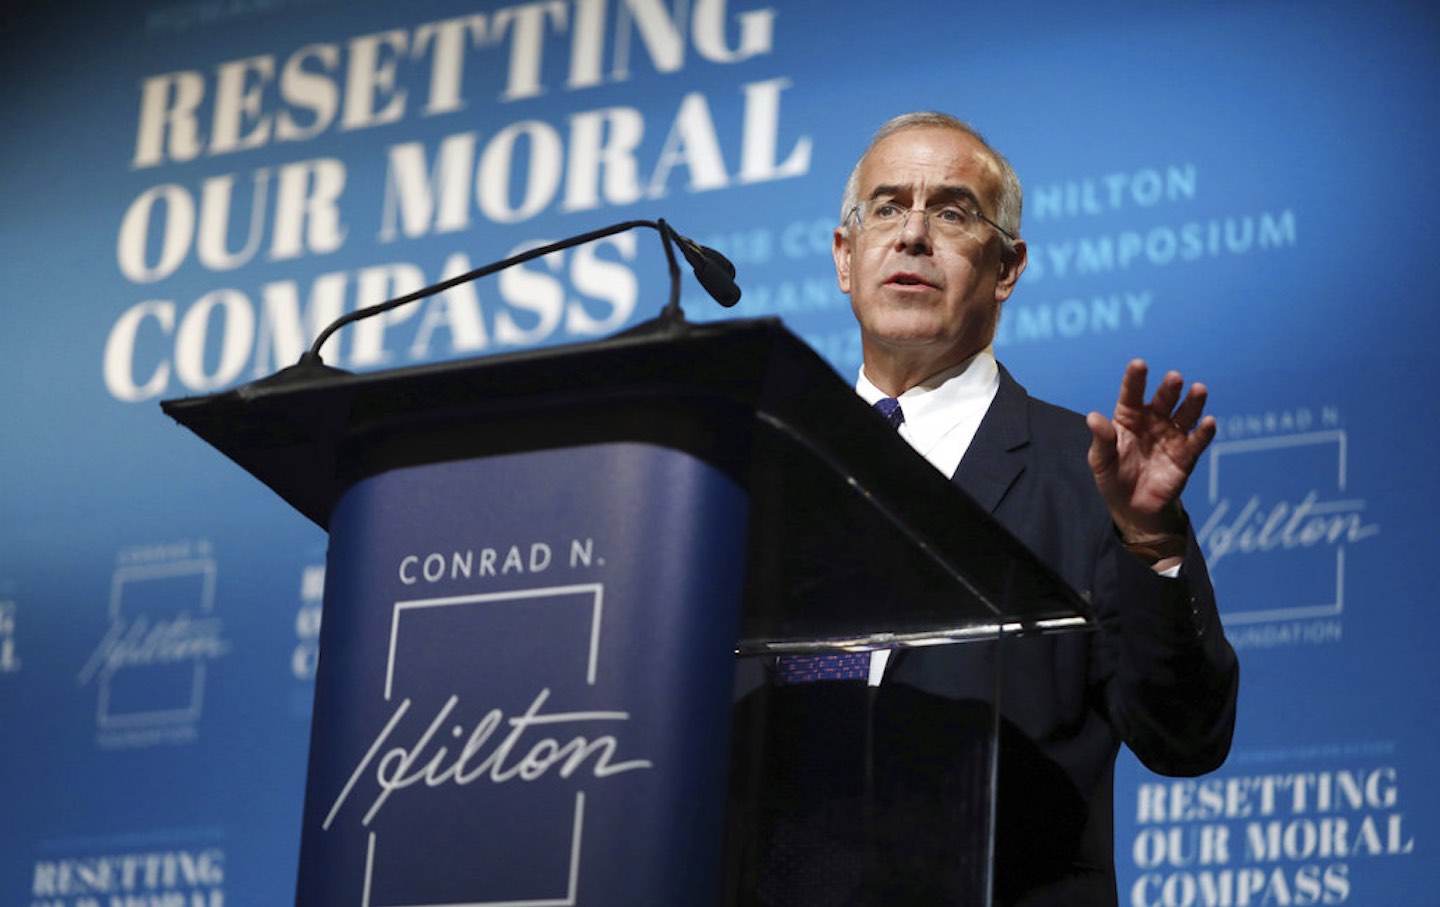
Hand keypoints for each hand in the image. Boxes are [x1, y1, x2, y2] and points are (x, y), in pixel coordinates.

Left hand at [1086, 359, 1215, 543]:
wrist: (1132, 507)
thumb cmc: (1113, 477)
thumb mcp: (1100, 460)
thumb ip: (1101, 439)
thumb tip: (1092, 417)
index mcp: (1129, 418)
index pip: (1131, 394)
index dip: (1135, 379)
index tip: (1139, 364)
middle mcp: (1153, 422)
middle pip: (1162, 401)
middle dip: (1169, 389)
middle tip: (1174, 377)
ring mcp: (1171, 437)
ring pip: (1185, 415)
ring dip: (1193, 403)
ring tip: (1199, 389)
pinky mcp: (1185, 456)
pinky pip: (1197, 442)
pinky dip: (1204, 432)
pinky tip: (1209, 422)